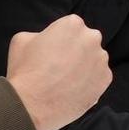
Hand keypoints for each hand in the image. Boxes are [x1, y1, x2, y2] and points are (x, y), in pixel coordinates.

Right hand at [6, 13, 111, 129]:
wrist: (31, 105)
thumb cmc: (25, 70)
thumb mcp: (22, 39)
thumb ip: (40, 33)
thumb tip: (48, 39)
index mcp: (73, 24)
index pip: (71, 27)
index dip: (60, 39)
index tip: (52, 51)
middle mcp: (92, 38)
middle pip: (86, 41)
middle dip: (76, 50)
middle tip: (60, 66)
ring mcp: (101, 59)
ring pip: (94, 59)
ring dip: (84, 66)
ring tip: (66, 80)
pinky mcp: (106, 79)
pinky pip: (99, 77)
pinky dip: (89, 82)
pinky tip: (73, 89)